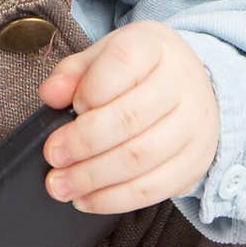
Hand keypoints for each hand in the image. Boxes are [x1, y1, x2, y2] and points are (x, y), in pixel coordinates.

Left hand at [38, 20, 218, 213]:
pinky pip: (154, 188)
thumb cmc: (138, 67)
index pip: (121, 65)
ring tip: (62, 184)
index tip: (70, 107)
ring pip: (140, 158)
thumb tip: (50, 94)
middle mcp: (181, 83)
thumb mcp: (103, 55)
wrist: (190, 81)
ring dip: (93, 177)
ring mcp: (193, 125)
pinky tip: (87, 199)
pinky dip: (115, 199)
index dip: (90, 90)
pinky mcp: (195, 162)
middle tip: (53, 156)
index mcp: (154, 46)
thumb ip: (72, 73)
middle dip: (83, 142)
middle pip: (129, 118)